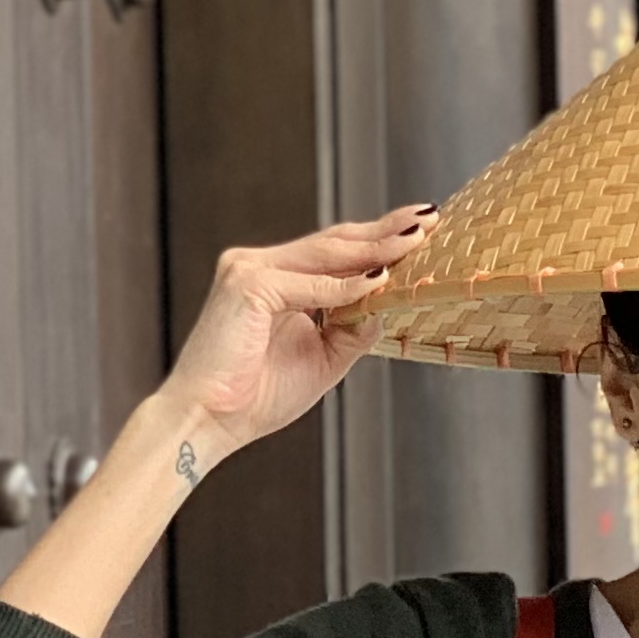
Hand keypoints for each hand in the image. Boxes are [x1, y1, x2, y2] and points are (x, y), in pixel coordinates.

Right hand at [154, 208, 436, 472]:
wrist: (209, 420)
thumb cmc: (256, 395)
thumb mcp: (322, 359)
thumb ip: (352, 329)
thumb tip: (390, 303)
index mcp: (275, 279)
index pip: (334, 251)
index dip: (378, 239)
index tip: (421, 228)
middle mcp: (258, 265)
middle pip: (334, 242)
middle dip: (384, 230)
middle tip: (429, 217)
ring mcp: (249, 271)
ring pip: (325, 254)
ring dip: (374, 247)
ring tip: (416, 239)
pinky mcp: (246, 287)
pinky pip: (309, 286)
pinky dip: (345, 286)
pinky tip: (381, 280)